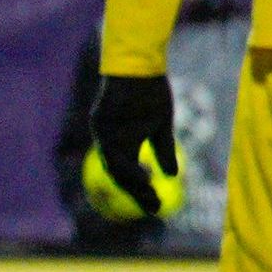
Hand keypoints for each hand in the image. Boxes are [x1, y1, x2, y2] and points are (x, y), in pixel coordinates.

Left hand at [87, 71, 180, 219]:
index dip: (140, 189)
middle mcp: (108, 138)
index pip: (127, 172)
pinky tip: (143, 175)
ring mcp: (103, 130)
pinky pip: (112, 148)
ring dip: (132, 182)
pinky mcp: (100, 120)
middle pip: (118, 173)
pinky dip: (127, 165)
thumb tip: (171, 176)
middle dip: (137, 192)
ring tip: (150, 195)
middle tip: (155, 207)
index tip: (156, 206)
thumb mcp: (161, 125)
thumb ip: (163, 150)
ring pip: (114, 165)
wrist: (141, 64)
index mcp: (121, 141)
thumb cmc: (151, 91)